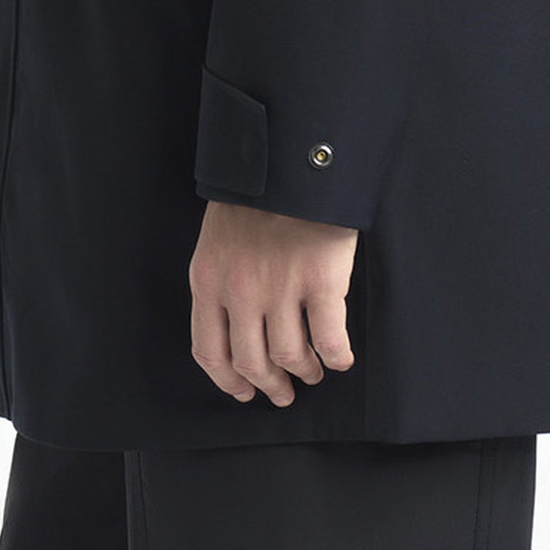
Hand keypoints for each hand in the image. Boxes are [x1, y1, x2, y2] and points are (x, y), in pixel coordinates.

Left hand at [189, 200, 357, 405]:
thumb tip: (234, 322)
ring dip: (304, 372)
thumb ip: (222, 278)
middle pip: (251, 363)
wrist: (292, 156)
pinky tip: (340, 359)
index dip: (227, 381)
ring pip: (290, 358)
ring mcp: (281, 289)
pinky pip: (330, 340)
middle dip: (269, 385)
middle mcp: (240, 293)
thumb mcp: (218, 235)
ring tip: (312, 372)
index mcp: (208, 280)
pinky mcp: (321, 283)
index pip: (209, 351)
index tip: (243, 392)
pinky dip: (336, 358)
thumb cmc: (256, 191)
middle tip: (283, 393)